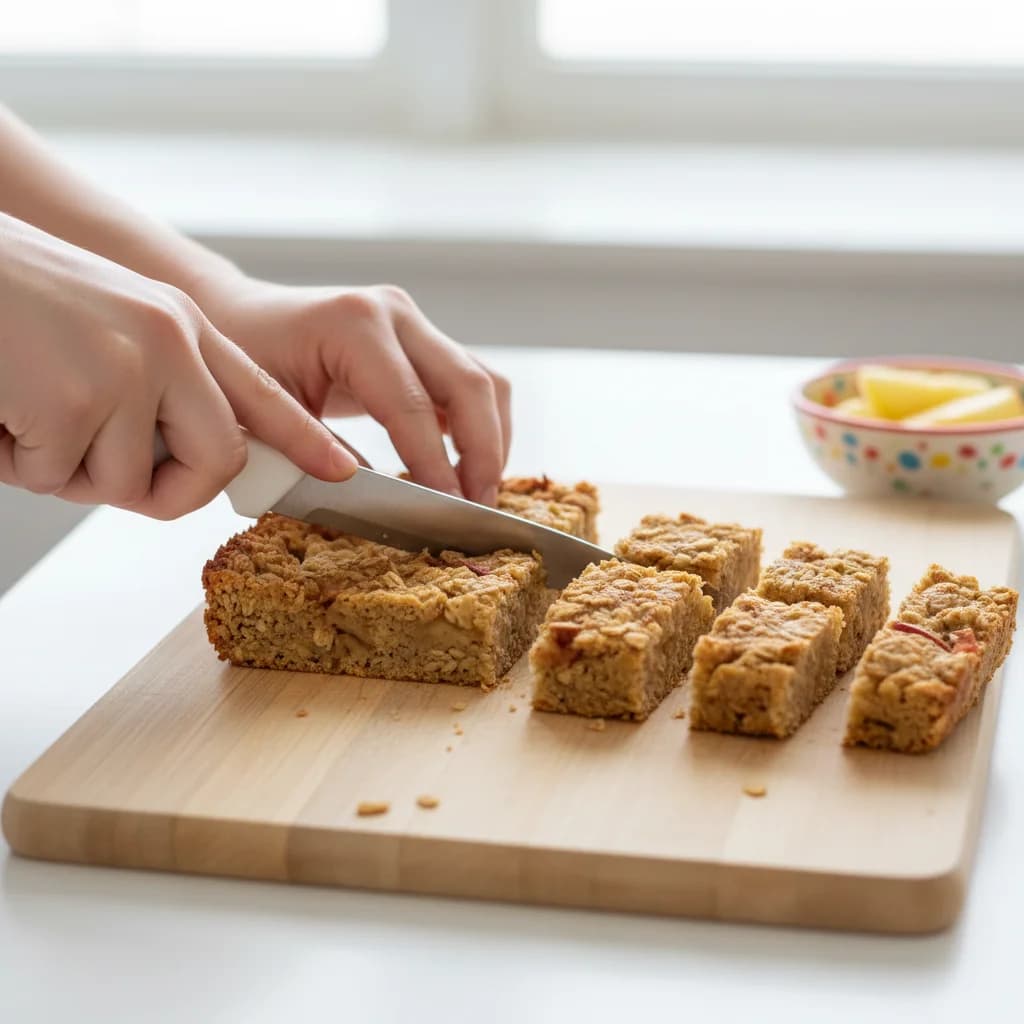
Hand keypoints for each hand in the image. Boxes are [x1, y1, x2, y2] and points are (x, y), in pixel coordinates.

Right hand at [0, 215, 356, 517]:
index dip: (304, 439)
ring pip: (128, 482)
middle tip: (101, 466)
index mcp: (177, 325)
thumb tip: (184, 463)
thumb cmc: (10, 303)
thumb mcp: (108, 329)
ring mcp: (128, 367)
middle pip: (218, 460)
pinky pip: (61, 478)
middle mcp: (168, 340)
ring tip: (25, 407)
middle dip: (168, 489)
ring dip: (67, 469)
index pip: (259, 393)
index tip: (342, 469)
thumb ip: (159, 386)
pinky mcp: (76, 397)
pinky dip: (20, 461)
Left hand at [190, 276, 510, 504]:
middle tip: (478, 511)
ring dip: (492, 441)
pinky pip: (473, 383)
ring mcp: (414, 323)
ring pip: (485, 382)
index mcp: (352, 325)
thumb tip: (373, 501)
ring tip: (479, 495)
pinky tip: (469, 468)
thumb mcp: (264, 410)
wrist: (239, 316)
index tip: (448, 514)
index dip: (436, 466)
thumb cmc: (241, 361)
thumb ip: (316, 451)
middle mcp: (393, 313)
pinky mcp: (424, 340)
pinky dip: (481, 427)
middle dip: (482, 454)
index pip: (412, 405)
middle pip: (470, 385)